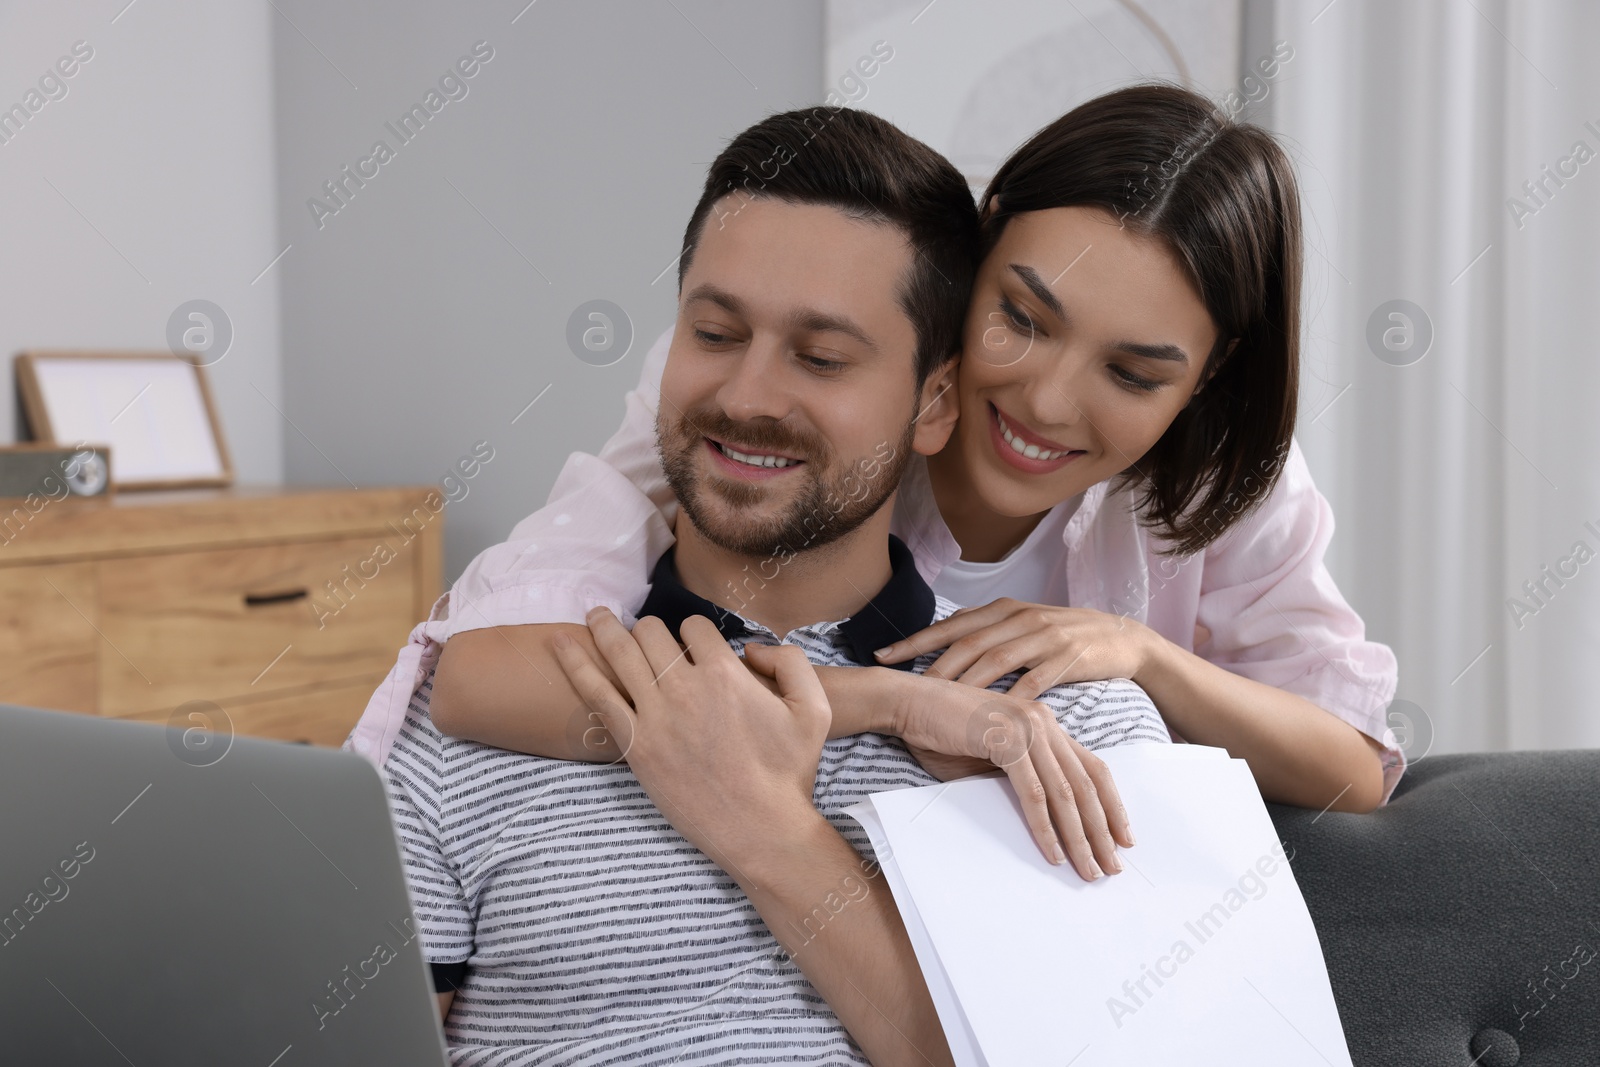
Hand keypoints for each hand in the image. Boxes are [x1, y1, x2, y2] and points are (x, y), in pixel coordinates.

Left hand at [549, 607, 830, 880]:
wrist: (762, 829)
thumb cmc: (790, 773)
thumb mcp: (816, 708)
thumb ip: (791, 661)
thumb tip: (751, 647)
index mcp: (726, 673)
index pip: (695, 627)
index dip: (695, 633)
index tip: (694, 648)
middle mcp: (686, 687)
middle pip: (652, 632)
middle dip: (650, 629)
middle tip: (647, 637)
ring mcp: (656, 716)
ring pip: (621, 653)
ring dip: (605, 627)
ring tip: (595, 614)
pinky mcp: (635, 745)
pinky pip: (597, 694)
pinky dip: (575, 664)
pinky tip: (558, 643)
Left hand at [873, 597, 1154, 701]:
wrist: (1121, 638)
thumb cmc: (1063, 636)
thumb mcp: (1022, 625)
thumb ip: (987, 632)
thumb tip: (942, 648)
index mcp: (1004, 609)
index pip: (951, 625)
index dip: (915, 640)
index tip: (882, 655)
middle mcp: (1020, 618)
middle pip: (968, 642)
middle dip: (932, 664)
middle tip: (903, 687)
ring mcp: (1045, 637)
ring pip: (996, 660)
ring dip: (964, 682)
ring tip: (938, 703)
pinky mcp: (1068, 659)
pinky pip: (1035, 680)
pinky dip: (1011, 697)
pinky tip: (992, 714)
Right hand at [887, 671, 1132, 881]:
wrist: (908, 703)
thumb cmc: (943, 731)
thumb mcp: (992, 756)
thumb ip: (1023, 777)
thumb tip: (1050, 820)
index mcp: (1046, 723)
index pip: (1093, 768)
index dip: (1112, 805)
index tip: (1124, 838)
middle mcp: (1045, 723)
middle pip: (1087, 784)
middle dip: (1103, 831)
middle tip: (1112, 867)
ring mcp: (1028, 729)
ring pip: (1066, 793)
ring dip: (1080, 837)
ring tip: (1088, 869)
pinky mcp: (1007, 741)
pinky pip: (1034, 794)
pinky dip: (1045, 827)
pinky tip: (1053, 853)